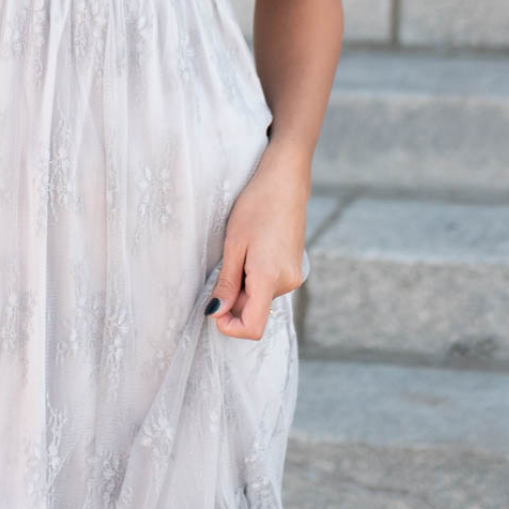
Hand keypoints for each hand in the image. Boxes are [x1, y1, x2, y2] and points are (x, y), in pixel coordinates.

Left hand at [207, 152, 309, 340]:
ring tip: (240, 251)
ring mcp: (293, 276)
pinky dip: (254, 276)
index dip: (230, 327)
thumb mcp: (234, 245)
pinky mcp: (294, 268)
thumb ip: (226, 283)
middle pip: (253, 310)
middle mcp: (286, 282)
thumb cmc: (257, 206)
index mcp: (269, 278)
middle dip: (233, 298)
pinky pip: (269, 284)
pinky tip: (252, 250)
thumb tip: (216, 312)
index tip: (214, 310)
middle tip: (224, 265)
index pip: (253, 327)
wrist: (286, 181)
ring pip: (260, 296)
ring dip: (243, 284)